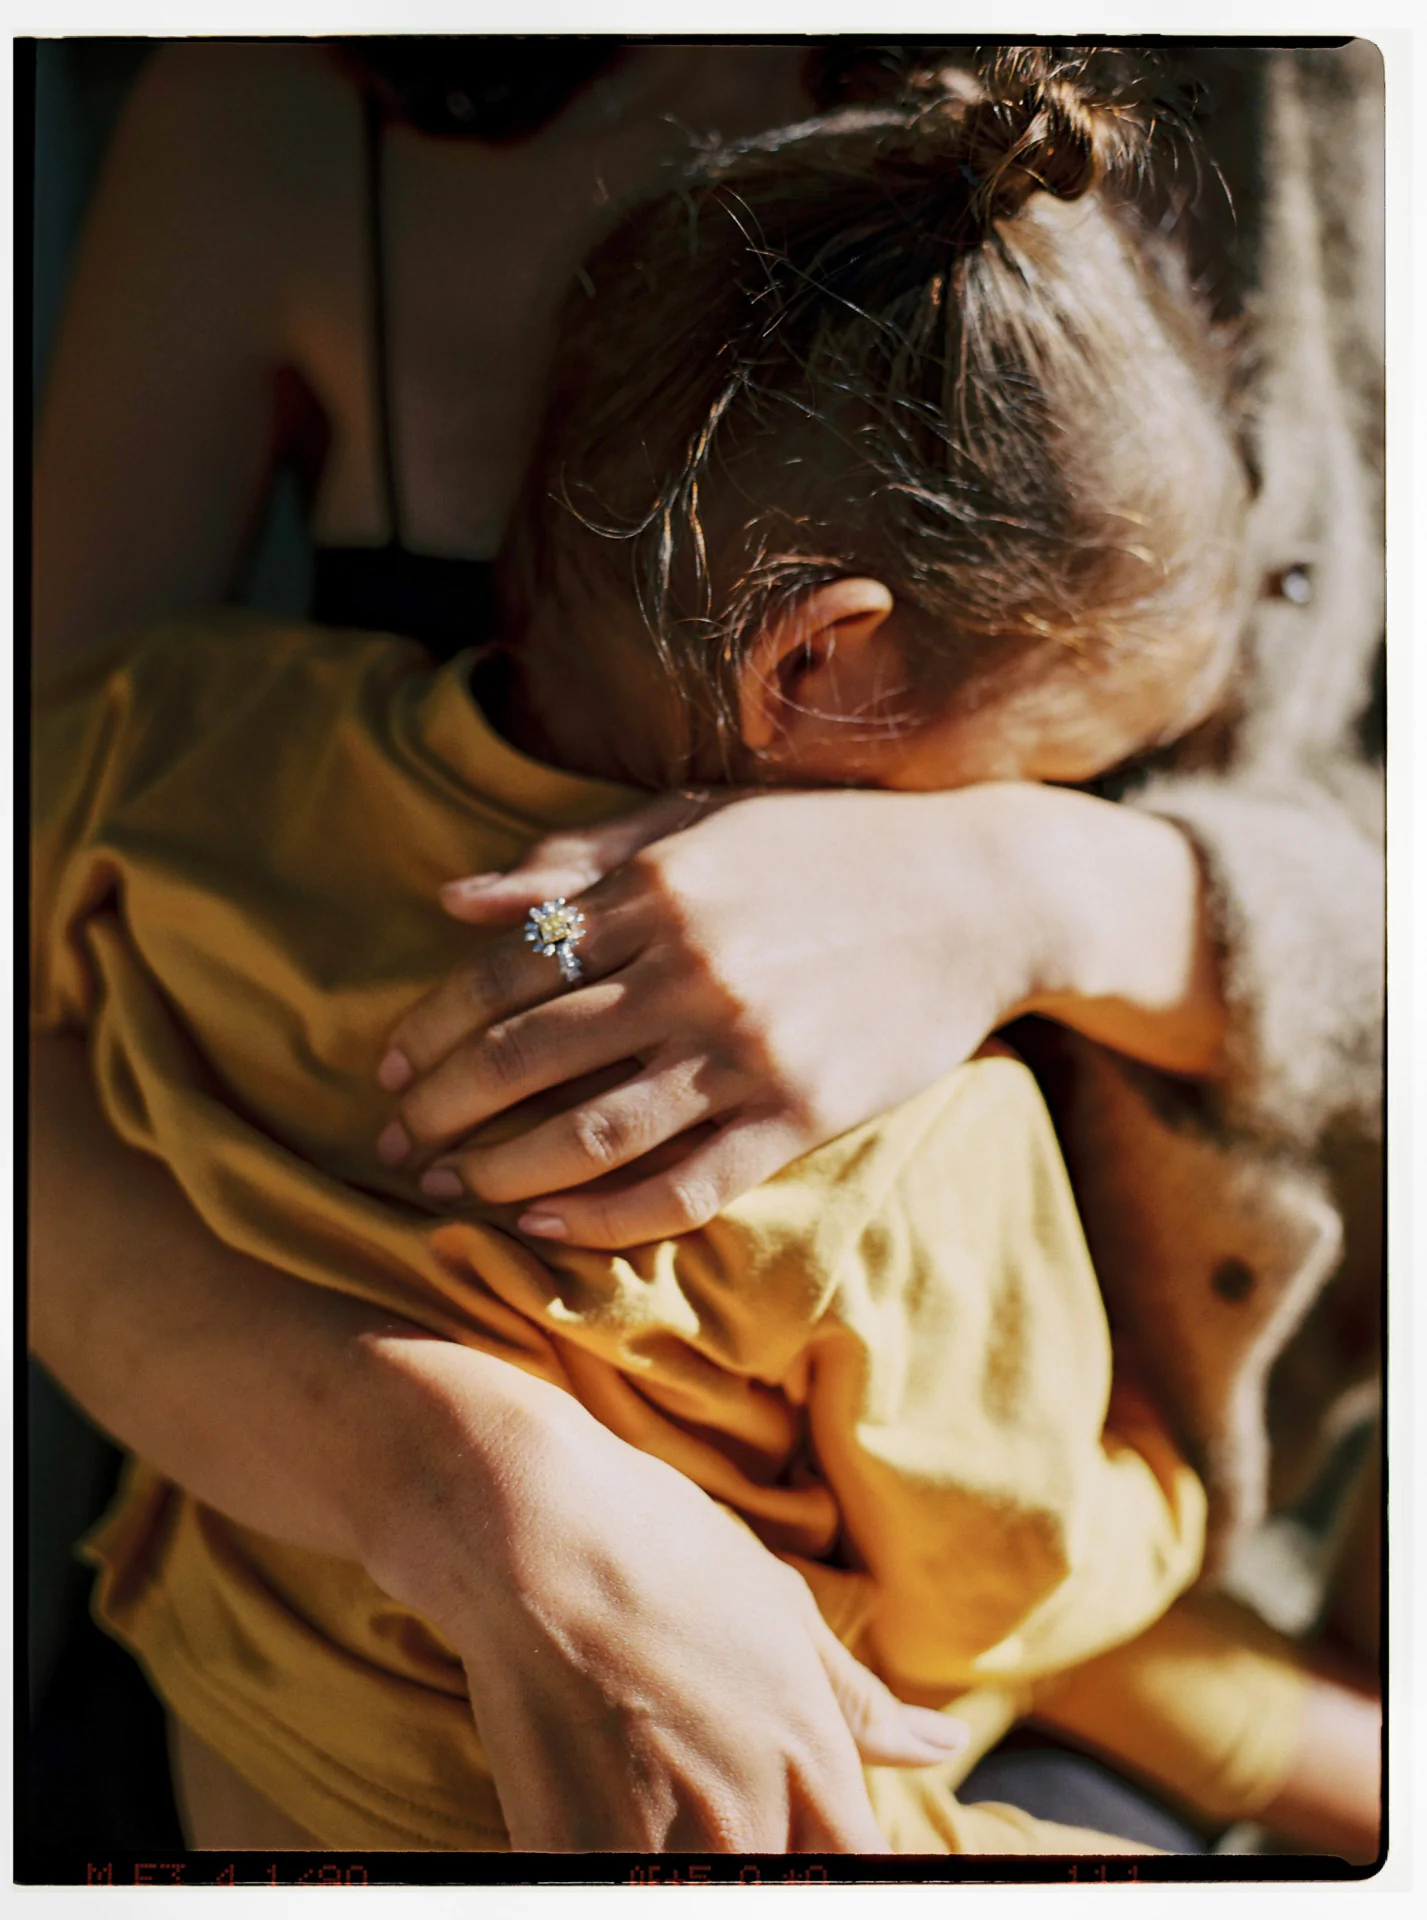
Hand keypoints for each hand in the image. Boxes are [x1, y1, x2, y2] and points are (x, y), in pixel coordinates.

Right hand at [363, 1355, 967, 1851]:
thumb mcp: (780, 1607)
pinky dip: (613, 1855)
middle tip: (712, 1786)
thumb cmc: (662, 1548)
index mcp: (810, 1760)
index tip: (817, 1840)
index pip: (860, 1871)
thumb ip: (862, 1700)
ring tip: (650, 1784)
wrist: (532, 1530)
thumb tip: (942, 1743)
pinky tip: (597, 1793)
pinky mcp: (570, 1856)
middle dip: (765, 1852)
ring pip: (699, 1892)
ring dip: (686, 1859)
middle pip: (782, 1888)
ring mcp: (656, 1849)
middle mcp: (746, 1820)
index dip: (842, 1860)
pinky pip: (613, 1888)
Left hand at [378, 786, 1050, 1246]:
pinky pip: (686, 1186)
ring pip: (591, 1130)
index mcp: (657, 890)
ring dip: (504, 1169)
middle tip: (395, 1143)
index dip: (428, 1024)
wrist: (981, 894)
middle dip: (441, 1108)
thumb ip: (576, 859)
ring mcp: (749, 1050)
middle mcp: (692, 971)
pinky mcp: (803, 1114)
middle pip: (525, 1057)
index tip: (387, 1064)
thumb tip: (453, 900)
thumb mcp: (700, 819)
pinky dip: (606, 1216)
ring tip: (455, 1188)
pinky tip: (548, 1225)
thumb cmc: (827, 846)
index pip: (503, 972)